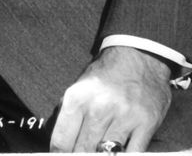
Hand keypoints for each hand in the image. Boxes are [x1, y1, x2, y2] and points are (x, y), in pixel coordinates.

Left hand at [50, 46, 172, 152]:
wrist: (138, 58)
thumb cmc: (105, 75)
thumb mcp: (79, 87)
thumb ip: (69, 113)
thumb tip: (58, 142)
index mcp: (77, 98)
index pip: (62, 140)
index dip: (60, 154)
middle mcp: (99, 109)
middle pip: (83, 150)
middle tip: (81, 153)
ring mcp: (124, 118)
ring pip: (106, 155)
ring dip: (102, 155)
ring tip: (98, 151)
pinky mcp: (145, 125)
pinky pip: (133, 153)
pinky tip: (117, 152)